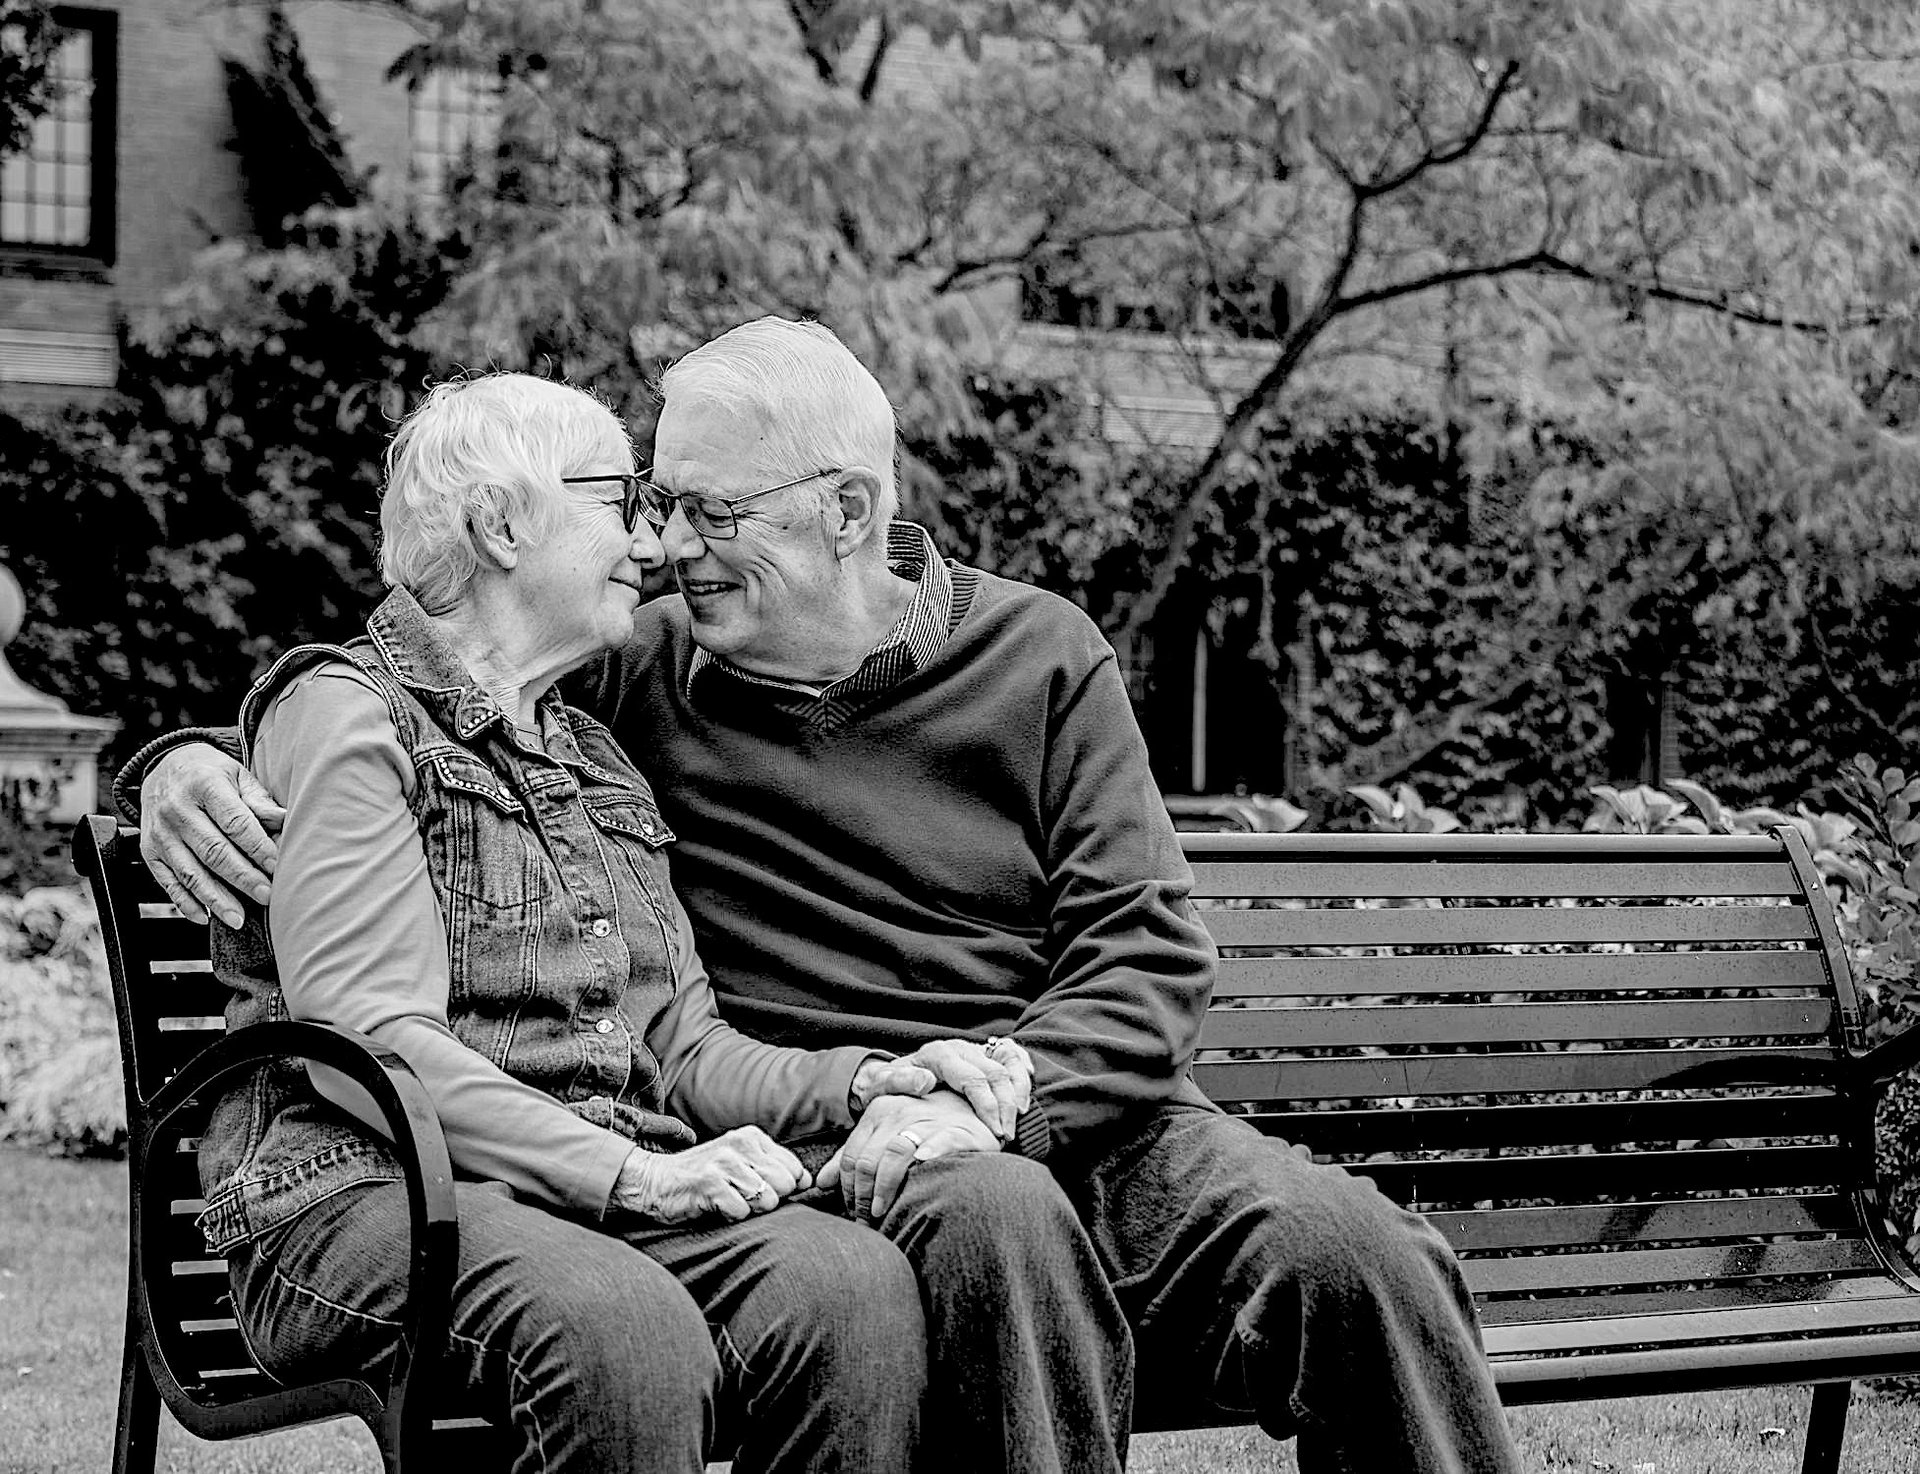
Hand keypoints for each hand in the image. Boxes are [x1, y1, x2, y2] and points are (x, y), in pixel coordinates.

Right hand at [140, 744, 284, 927]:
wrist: (163, 766)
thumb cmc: (210, 774)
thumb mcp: (237, 775)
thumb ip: (258, 800)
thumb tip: (286, 821)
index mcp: (204, 785)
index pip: (235, 822)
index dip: (257, 847)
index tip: (277, 866)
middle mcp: (177, 810)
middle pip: (213, 850)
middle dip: (242, 877)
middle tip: (266, 896)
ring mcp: (159, 833)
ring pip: (190, 871)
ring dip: (215, 898)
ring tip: (238, 918)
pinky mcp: (148, 851)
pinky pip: (166, 881)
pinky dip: (185, 902)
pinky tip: (205, 917)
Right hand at [609, 1127, 810, 1224]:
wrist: (655, 1182)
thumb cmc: (704, 1177)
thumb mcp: (741, 1164)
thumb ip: (774, 1169)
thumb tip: (808, 1182)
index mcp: (752, 1137)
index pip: (795, 1169)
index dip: (783, 1188)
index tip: (757, 1190)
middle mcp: (740, 1145)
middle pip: (785, 1185)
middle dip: (768, 1200)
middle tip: (740, 1196)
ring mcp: (724, 1163)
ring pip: (766, 1200)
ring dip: (748, 1210)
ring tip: (727, 1200)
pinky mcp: (709, 1183)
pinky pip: (741, 1212)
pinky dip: (730, 1217)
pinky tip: (714, 1207)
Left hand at [817, 1092, 997, 1222]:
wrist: (972, 1108)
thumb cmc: (925, 1126)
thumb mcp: (886, 1134)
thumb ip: (855, 1155)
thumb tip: (822, 1181)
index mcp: (879, 1111)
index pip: (851, 1156)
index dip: (847, 1189)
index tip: (852, 1211)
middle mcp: (899, 1111)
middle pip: (868, 1160)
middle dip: (861, 1196)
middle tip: (865, 1221)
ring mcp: (928, 1119)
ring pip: (895, 1153)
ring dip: (885, 1187)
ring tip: (881, 1212)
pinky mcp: (958, 1130)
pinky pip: (940, 1142)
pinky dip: (929, 1154)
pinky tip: (922, 1167)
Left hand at [853, 1038, 1033, 1140]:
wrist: (886, 1077)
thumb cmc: (885, 1086)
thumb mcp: (882, 1085)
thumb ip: (899, 1082)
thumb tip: (926, 1082)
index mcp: (938, 1054)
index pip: (973, 1079)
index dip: (988, 1106)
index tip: (996, 1132)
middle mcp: (959, 1048)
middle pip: (995, 1073)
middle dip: (1006, 1106)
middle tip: (1009, 1136)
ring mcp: (972, 1049)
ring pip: (1007, 1064)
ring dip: (1018, 1092)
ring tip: (1019, 1120)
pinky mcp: (981, 1054)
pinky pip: (1011, 1054)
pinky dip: (1022, 1072)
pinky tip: (1024, 1095)